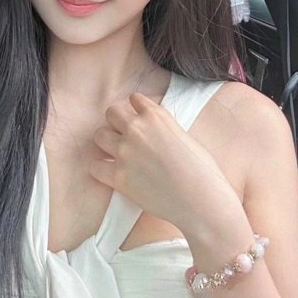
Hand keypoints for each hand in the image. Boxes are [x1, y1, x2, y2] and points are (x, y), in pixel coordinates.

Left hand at [89, 92, 241, 234]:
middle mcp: (137, 129)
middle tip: (123, 134)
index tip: (138, 116)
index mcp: (156, 116)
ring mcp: (125, 152)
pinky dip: (101, 168)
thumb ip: (164, 128)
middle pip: (111, 113)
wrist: (200, 199)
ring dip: (106, 142)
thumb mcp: (184, 136)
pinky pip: (95, 166)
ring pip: (99, 135)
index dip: (136, 108)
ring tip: (115, 152)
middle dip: (116, 122)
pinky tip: (110, 171)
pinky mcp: (118, 177)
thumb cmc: (202, 170)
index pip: (135, 99)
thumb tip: (155, 133)